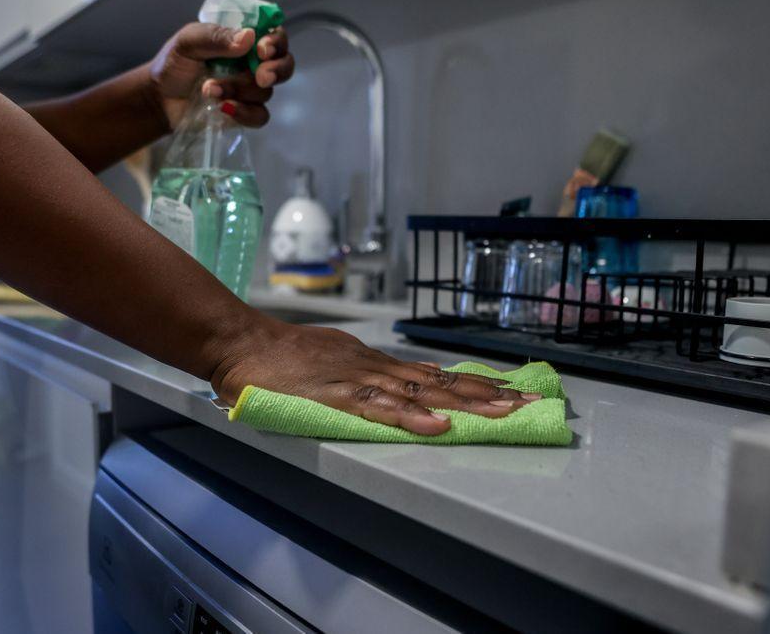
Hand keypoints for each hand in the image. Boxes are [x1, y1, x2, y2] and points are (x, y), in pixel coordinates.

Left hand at [149, 22, 294, 128]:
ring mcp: (250, 91)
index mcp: (244, 40)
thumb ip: (215, 37)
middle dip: (277, 70)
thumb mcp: (188, 42)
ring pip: (265, 92)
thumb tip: (248, 38)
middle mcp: (253, 64)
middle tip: (261, 76)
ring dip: (238, 90)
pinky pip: (259, 116)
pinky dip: (244, 113)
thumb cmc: (174, 64)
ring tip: (209, 89)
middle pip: (284, 65)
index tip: (262, 49)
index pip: (274, 36)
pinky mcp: (245, 114)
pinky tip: (223, 109)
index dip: (276, 42)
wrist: (159, 99)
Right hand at [210, 320, 541, 435]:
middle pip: (441, 383)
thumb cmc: (278, 358)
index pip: (435, 376)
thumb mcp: (331, 361)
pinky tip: (438, 426)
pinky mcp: (336, 395)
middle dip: (487, 396)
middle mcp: (375, 367)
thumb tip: (397, 388)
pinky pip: (379, 408)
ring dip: (464, 405)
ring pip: (421, 393)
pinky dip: (411, 417)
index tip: (512, 394)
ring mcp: (358, 379)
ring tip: (503, 414)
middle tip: (530, 404)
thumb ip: (363, 377)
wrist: (239, 344)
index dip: (474, 387)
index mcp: (375, 363)